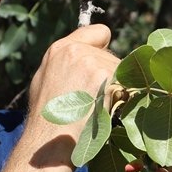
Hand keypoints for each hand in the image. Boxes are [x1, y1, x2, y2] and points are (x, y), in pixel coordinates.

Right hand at [25, 24, 119, 148]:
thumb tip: (87, 56)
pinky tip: (104, 110)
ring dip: (116, 88)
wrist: (50, 139)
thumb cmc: (47, 117)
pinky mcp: (106, 77)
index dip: (104, 48)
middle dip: (109, 75)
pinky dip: (121, 99)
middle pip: (113, 56)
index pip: (100, 32)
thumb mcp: (45, 80)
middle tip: (93, 98)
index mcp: (60, 48)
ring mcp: (92, 62)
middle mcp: (76, 50)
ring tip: (95, 107)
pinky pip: (126, 86)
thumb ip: (67, 63)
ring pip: (121, 71)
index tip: (100, 65)